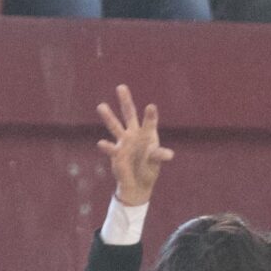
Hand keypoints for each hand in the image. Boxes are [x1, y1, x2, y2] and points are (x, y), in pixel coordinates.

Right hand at [96, 82, 172, 206]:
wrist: (137, 183)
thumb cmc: (148, 168)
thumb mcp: (155, 162)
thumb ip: (159, 155)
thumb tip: (169, 154)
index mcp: (147, 134)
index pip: (149, 123)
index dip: (150, 116)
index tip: (151, 107)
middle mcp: (134, 134)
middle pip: (129, 114)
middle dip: (125, 101)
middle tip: (121, 87)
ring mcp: (124, 142)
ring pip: (115, 126)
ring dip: (108, 117)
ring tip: (101, 106)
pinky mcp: (116, 153)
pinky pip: (110, 148)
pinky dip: (106, 146)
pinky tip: (101, 143)